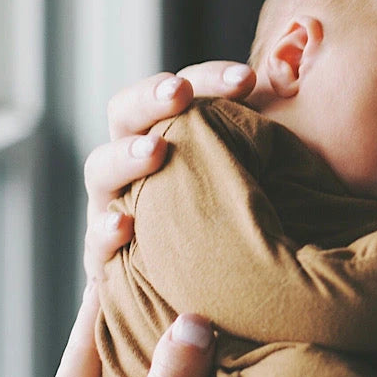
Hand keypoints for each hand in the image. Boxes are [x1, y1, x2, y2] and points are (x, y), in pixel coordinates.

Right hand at [83, 61, 256, 277]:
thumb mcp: (243, 183)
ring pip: (102, 169)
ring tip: (153, 151)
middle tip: (180, 93)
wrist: (195, 297)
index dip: (207, 80)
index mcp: (165, 132)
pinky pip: (96, 242)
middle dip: (152, 99)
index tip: (245, 79)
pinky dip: (104, 232)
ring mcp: (112, 205)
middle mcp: (132, 163)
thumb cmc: (232, 225)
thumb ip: (253, 142)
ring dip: (125, 157)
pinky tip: (123, 225)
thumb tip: (281, 95)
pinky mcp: (104, 258)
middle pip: (126, 115)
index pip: (176, 92)